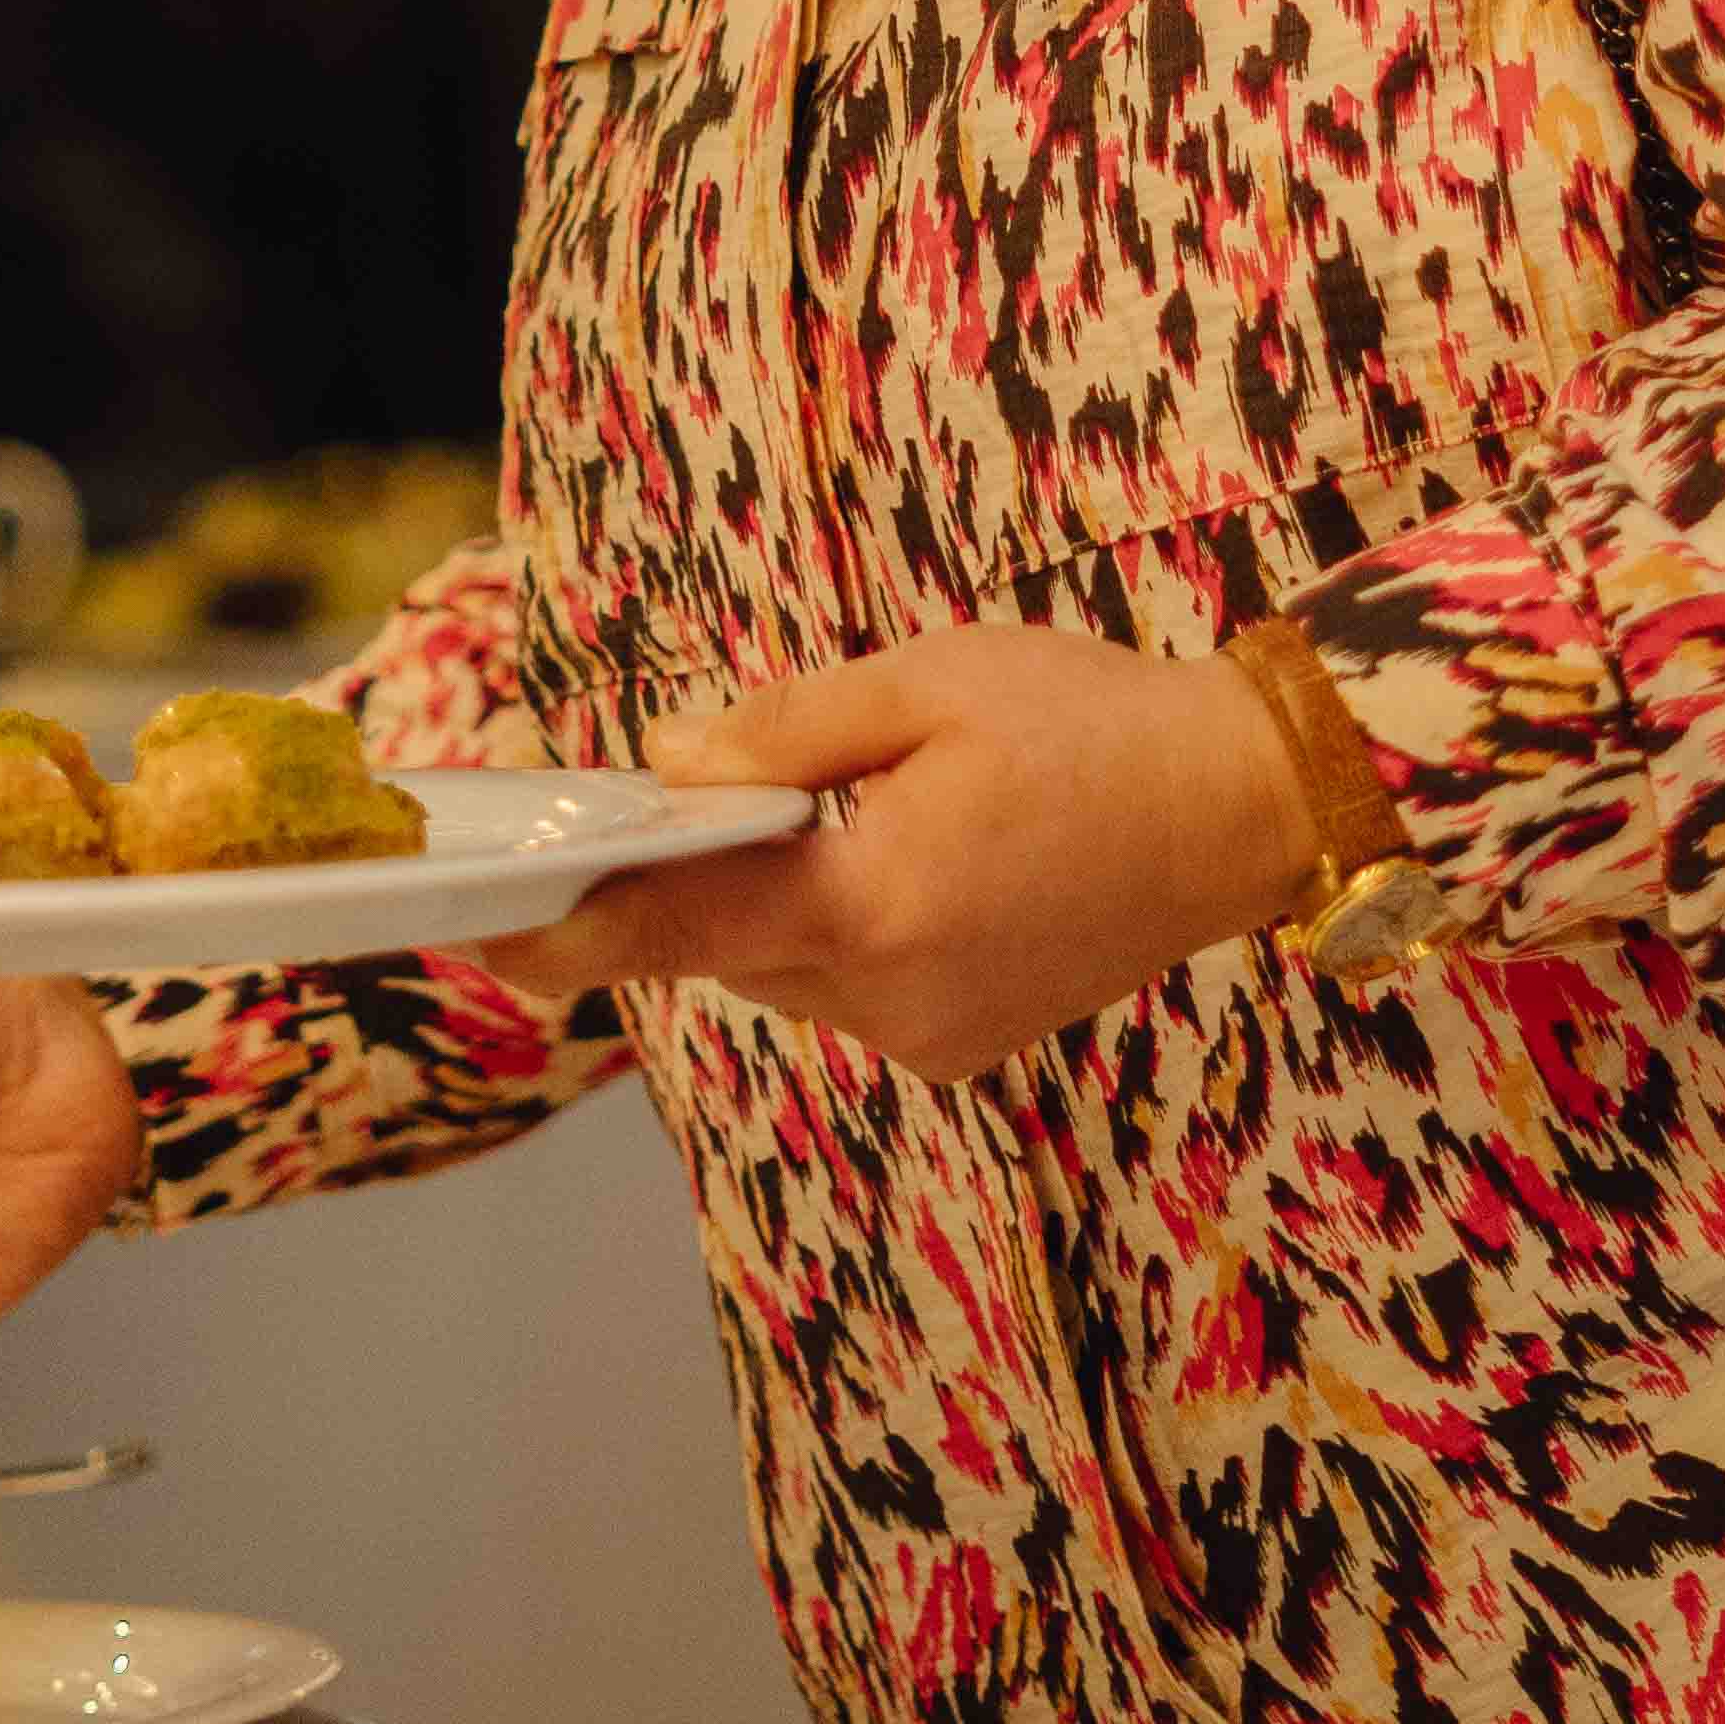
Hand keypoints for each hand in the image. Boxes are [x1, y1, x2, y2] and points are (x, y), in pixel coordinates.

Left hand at [474, 628, 1314, 1080]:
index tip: (476, 929)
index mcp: (872, 905)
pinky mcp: (963, 1043)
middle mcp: (890, 998)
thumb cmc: (1097, 723)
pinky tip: (921, 853)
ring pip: (787, 967)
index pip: (671, 927)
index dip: (562, 930)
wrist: (1248, 808)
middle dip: (705, 868)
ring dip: (784, 894)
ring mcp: (931, 1035)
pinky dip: (849, 924)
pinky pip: (854, 985)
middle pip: (726, 944)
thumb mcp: (932, 680)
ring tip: (867, 803)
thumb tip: (665, 770)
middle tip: (712, 783)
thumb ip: (781, 734)